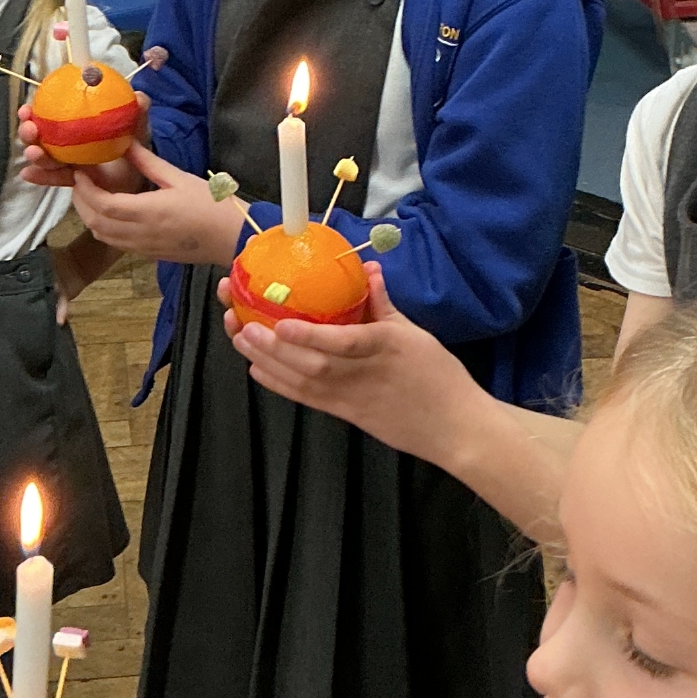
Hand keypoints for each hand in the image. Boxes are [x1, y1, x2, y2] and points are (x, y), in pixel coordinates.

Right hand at [17, 96, 152, 194]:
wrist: (140, 180)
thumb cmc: (135, 150)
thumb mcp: (137, 130)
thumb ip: (137, 115)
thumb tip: (139, 97)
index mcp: (78, 125)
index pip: (51, 114)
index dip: (35, 110)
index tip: (28, 108)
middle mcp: (69, 143)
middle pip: (40, 135)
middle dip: (28, 131)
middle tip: (30, 129)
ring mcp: (68, 163)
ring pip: (45, 158)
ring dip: (35, 154)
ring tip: (34, 153)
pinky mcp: (71, 182)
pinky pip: (55, 178)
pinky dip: (41, 177)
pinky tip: (27, 175)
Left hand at [71, 144, 247, 265]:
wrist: (233, 239)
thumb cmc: (213, 206)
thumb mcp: (179, 177)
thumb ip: (148, 161)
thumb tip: (125, 143)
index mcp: (149, 212)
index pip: (103, 204)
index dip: (85, 189)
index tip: (80, 172)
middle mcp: (142, 234)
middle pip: (96, 222)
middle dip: (81, 202)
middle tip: (80, 182)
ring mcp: (145, 247)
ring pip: (103, 236)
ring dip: (90, 217)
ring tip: (91, 196)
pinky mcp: (150, 254)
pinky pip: (117, 244)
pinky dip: (105, 229)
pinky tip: (111, 213)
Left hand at [226, 264, 477, 462]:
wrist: (455, 427)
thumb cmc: (439, 377)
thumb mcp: (416, 334)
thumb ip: (384, 304)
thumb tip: (368, 270)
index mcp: (386, 348)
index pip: (343, 342)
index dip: (309, 336)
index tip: (281, 323)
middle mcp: (364, 375)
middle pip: (311, 364)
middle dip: (273, 347)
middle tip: (243, 325)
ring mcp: (353, 399)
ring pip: (302, 382)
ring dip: (267, 362)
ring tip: (241, 340)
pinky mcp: (347, 415)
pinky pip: (307, 399)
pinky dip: (279, 384)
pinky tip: (257, 370)